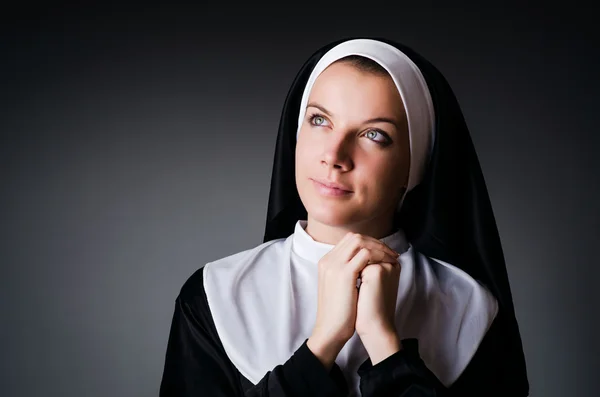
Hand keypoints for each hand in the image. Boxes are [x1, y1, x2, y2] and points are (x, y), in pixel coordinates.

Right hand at [307, 232, 398, 369]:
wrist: (331, 329)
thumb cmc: (339, 312)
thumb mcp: (339, 287)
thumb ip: (348, 273)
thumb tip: (365, 266)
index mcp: (326, 263)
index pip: (348, 241)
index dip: (368, 243)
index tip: (383, 252)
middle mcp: (328, 260)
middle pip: (353, 237)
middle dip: (375, 242)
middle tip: (390, 252)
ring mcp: (334, 265)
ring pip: (359, 241)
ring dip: (378, 247)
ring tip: (391, 257)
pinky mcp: (343, 274)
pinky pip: (365, 254)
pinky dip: (379, 255)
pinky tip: (388, 263)